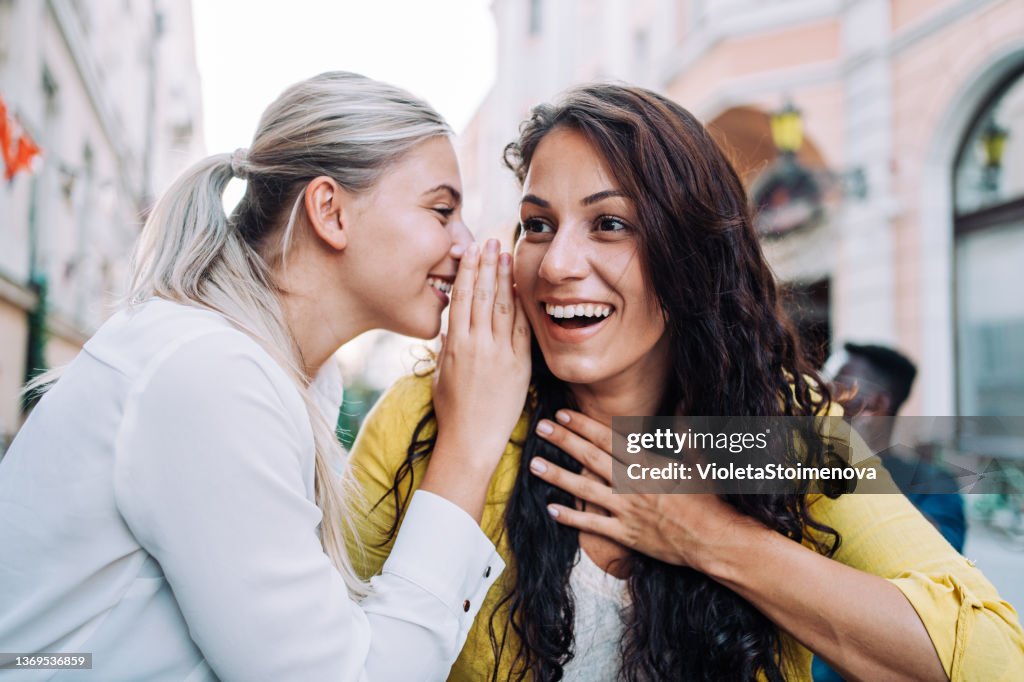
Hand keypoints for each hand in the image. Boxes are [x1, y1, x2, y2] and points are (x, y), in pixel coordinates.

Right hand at [424, 239, 531, 519]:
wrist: (471, 440)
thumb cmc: (452, 411)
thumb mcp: (442, 374)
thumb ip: (447, 348)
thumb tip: (450, 325)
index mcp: (455, 344)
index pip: (461, 298)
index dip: (467, 272)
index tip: (471, 252)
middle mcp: (477, 344)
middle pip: (481, 294)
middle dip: (487, 265)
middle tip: (491, 241)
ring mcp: (499, 353)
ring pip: (501, 306)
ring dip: (504, 278)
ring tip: (506, 254)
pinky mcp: (518, 364)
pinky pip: (520, 328)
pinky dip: (521, 305)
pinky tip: (522, 287)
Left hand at [529, 409, 752, 570]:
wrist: (715, 540)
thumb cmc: (711, 500)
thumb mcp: (700, 461)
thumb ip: (686, 432)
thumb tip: (684, 403)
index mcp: (648, 463)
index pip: (608, 438)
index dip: (583, 425)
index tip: (563, 415)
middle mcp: (633, 484)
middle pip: (591, 457)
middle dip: (563, 441)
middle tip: (540, 428)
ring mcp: (627, 510)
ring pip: (585, 489)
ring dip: (558, 475)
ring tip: (535, 464)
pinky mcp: (625, 534)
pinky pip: (592, 525)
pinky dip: (571, 517)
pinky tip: (551, 509)